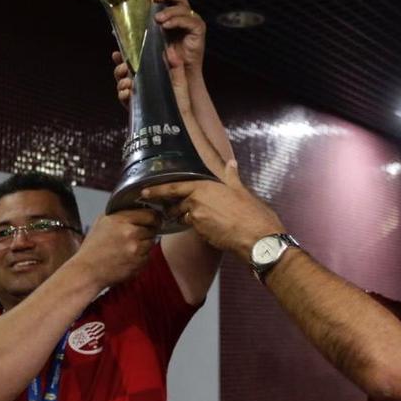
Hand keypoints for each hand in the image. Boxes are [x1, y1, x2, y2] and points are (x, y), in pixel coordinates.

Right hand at [72, 208, 160, 288]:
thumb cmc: (93, 247)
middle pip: (152, 229)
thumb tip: (136, 207)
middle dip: (147, 232)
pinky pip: (147, 256)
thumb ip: (119, 213)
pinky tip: (128, 258)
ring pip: (151, 243)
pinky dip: (141, 257)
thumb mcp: (101, 222)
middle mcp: (129, 232)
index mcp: (120, 219)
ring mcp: (135, 249)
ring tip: (129, 248)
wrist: (87, 271)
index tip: (152, 220)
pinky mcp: (138, 263)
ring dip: (144, 245)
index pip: (149, 214)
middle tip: (137, 236)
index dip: (152, 218)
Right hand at [113, 48, 190, 115]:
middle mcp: (141, 84)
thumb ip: (175, 65)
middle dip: (120, 68)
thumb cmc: (180, 100)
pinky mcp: (135, 107)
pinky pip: (123, 99)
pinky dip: (123, 95)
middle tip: (124, 68)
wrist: (179, 119)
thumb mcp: (180, 79)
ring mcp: (136, 95)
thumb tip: (171, 50)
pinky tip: (127, 93)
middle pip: (123, 73)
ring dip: (121, 81)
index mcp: (150, 74)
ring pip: (121, 85)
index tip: (118, 53)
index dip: (125, 57)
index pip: (134, 62)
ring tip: (128, 82)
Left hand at [142, 160, 283, 254]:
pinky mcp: (201, 234)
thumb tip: (231, 163)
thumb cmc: (251, 212)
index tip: (144, 192)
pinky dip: (198, 227)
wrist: (256, 237)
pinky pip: (195, 229)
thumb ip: (231, 177)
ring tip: (198, 219)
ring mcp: (197, 220)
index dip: (157, 190)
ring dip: (185, 218)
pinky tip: (210, 227)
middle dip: (173, 208)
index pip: (173, 188)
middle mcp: (196, 202)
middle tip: (171, 209)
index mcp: (204, 188)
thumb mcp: (241, 190)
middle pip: (176, 205)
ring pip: (185, 218)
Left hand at [153, 0, 205, 73]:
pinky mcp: (199, 30)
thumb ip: (146, 28)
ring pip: (183, 7)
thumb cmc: (167, 55)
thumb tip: (122, 24)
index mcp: (176, 13)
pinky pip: (188, 21)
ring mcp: (194, 21)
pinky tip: (166, 26)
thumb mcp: (153, 38)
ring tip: (158, 19)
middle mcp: (186, 14)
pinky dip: (176, 21)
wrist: (180, 73)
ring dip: (169, 11)